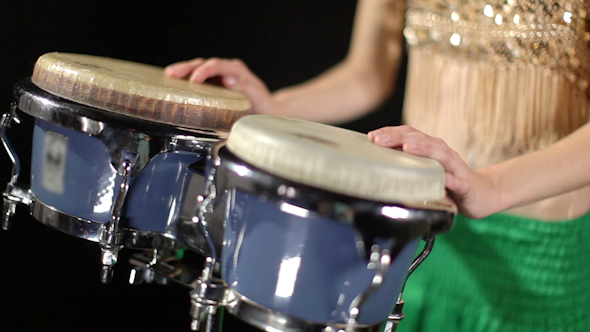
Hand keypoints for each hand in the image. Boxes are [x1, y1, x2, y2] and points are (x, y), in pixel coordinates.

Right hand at [165, 57, 274, 113]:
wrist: (266, 109)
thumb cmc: (262, 105)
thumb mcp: (258, 98)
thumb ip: (246, 88)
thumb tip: (228, 80)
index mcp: (237, 70)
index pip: (218, 66)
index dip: (204, 71)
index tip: (194, 79)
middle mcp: (228, 69)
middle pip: (204, 63)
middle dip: (187, 67)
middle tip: (172, 73)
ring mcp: (221, 74)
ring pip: (199, 68)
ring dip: (184, 70)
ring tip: (169, 74)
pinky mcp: (215, 82)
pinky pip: (200, 77)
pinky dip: (188, 78)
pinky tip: (175, 81)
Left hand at [368, 126, 500, 218]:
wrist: (483, 194)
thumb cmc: (448, 181)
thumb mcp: (425, 169)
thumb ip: (407, 163)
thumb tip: (378, 162)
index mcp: (431, 148)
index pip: (409, 134)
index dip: (391, 133)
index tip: (371, 136)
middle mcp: (443, 153)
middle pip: (421, 140)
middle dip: (399, 138)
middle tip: (379, 140)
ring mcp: (455, 168)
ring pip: (439, 154)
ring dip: (423, 149)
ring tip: (407, 148)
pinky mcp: (466, 185)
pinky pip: (458, 181)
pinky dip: (450, 179)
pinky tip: (442, 179)